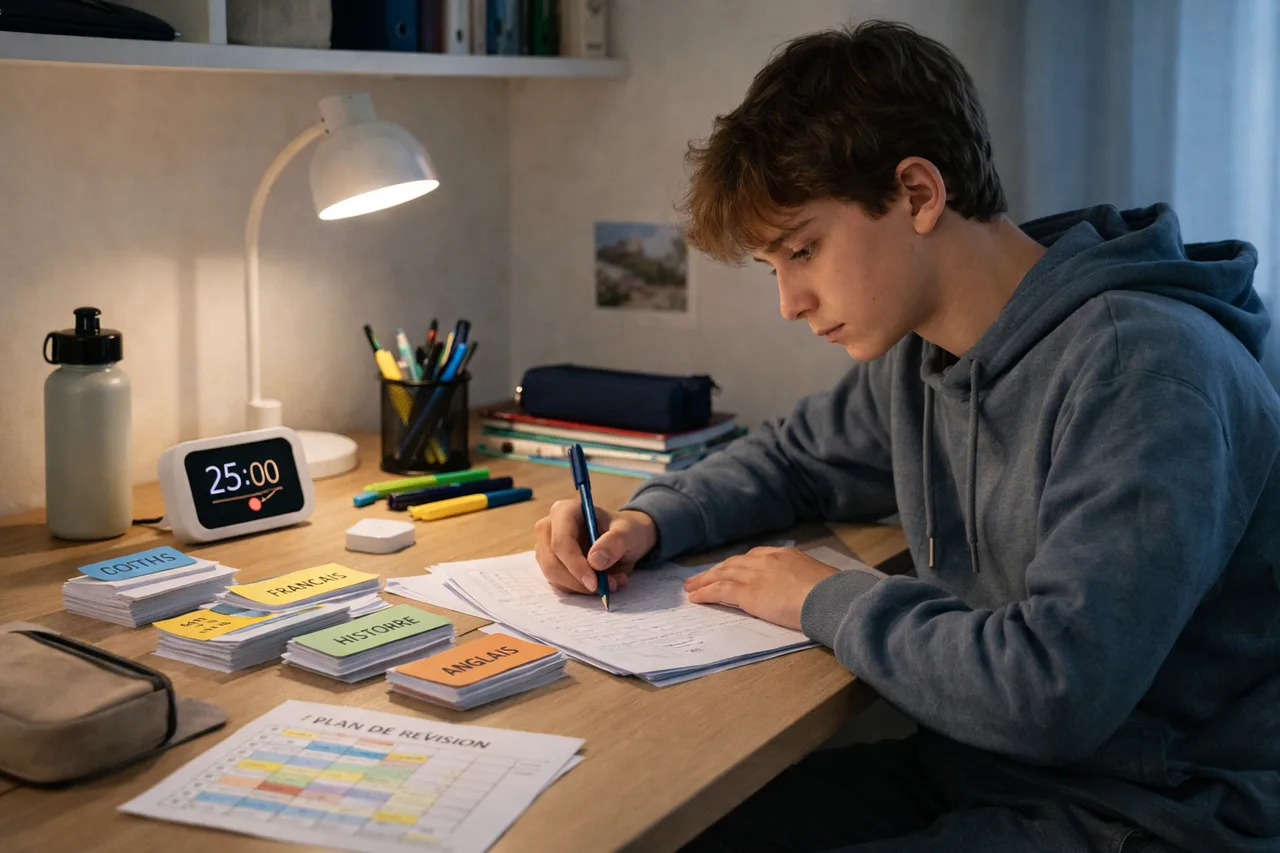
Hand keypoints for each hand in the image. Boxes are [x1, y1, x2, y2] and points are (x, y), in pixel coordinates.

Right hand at [534, 501, 657, 594]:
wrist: (624, 539)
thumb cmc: (624, 531)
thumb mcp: (628, 532)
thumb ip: (615, 542)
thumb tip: (595, 560)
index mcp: (564, 511)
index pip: (561, 542)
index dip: (575, 565)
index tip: (594, 583)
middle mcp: (549, 528)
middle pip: (553, 563)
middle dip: (580, 581)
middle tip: (608, 586)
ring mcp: (547, 548)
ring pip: (555, 577)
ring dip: (583, 587)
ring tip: (613, 581)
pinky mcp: (551, 565)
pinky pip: (561, 585)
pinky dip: (582, 589)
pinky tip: (603, 583)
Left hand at [684, 547, 838, 629]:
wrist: (829, 597)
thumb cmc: (832, 593)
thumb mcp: (819, 578)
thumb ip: (805, 580)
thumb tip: (807, 589)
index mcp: (785, 555)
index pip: (754, 557)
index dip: (738, 564)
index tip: (730, 569)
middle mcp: (767, 560)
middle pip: (734, 563)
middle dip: (716, 570)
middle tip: (701, 576)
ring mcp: (756, 575)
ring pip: (722, 574)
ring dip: (704, 580)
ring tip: (691, 587)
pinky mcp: (748, 593)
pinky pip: (720, 590)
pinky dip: (705, 592)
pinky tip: (696, 598)